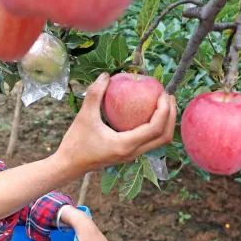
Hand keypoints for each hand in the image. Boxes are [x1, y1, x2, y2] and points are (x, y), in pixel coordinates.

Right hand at [54, 73, 176, 174]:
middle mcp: (133, 152)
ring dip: (166, 123)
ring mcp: (132, 155)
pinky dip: (155, 127)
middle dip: (171, 116)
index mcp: (126, 144)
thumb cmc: (76, 142)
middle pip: (164, 137)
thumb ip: (95, 94)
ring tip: (164, 103)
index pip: (155, 128)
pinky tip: (148, 111)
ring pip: (159, 141)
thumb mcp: (84, 116)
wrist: (69, 165)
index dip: (164, 110)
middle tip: (169, 96)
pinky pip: (150, 140)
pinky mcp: (129, 153)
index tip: (163, 93)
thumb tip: (106, 75)